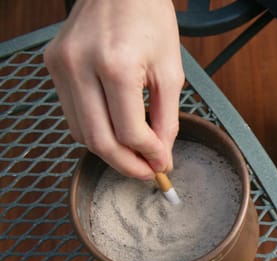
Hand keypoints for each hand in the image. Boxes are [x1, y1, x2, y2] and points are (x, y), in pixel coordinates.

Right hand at [44, 0, 183, 178]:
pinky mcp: (53, 65)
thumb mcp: (171, 70)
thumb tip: (161, 154)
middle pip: (99, 141)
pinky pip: (72, 114)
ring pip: (81, 132)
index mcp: (116, 65)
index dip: (149, 156)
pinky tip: (115, 132)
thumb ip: (167, 118)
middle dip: (127, 165)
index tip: (163, 163)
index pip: (130, 132)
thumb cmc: (150, 19)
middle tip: (147, 172)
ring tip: (134, 156)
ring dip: (109, 152)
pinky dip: (95, 130)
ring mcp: (61, 66)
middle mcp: (80, 66)